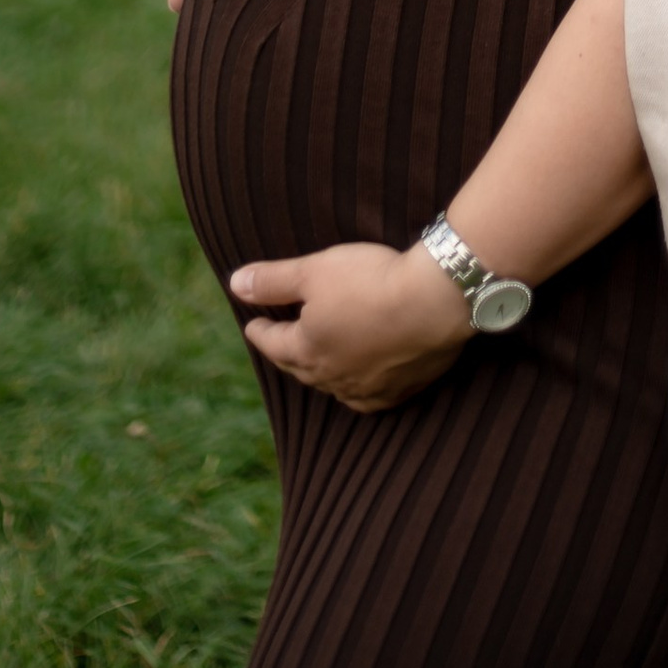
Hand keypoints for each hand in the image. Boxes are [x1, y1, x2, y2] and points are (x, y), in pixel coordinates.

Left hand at [230, 241, 469, 410]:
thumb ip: (273, 280)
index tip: (252, 325)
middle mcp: (333, 376)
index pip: (274, 342)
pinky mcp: (401, 390)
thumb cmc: (371, 280)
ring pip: (334, 385)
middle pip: (301, 367)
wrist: (433, 301)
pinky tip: (361, 384)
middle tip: (280, 344)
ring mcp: (367, 388)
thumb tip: (234, 283)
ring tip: (318, 362)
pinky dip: (359, 389)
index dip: (261, 330)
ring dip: (322, 373)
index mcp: (307, 349)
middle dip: (287, 354)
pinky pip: (371, 397)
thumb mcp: (315, 270)